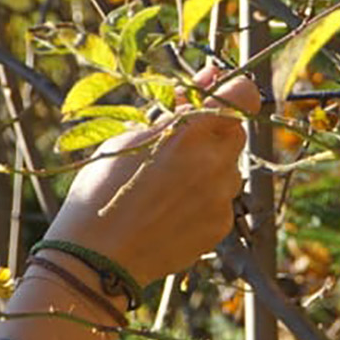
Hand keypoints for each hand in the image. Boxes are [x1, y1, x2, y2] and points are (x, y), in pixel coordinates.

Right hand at [42, 76, 258, 289]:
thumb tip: (206, 81)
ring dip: (208, 168)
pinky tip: (170, 211)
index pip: (242, 95)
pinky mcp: (220, 226)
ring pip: (228, 170)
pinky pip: (221, 201)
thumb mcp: (128, 140)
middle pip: (234, 133)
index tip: (216, 95)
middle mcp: (214, 163)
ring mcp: (221, 198)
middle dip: (213, 134)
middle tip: (179, 145)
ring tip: (167, 186)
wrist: (97, 257)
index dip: (232, 91)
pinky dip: (204, 200)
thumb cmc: (102, 191)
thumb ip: (173, 111)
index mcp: (189, 132)